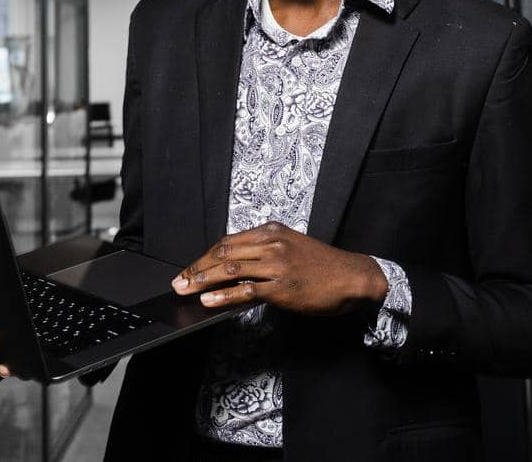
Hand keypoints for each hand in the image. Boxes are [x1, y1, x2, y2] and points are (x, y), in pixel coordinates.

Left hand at [171, 220, 387, 315]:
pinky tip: (209, 300)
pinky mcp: (282, 286)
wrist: (352, 277)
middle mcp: (271, 243)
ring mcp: (276, 264)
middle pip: (223, 253)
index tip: (190, 269)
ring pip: (230, 269)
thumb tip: (234, 266)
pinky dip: (223, 295)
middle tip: (179, 281)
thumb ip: (264, 252)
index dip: (205, 257)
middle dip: (197, 268)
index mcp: (271, 231)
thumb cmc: (322, 265)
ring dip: (202, 280)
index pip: (228, 242)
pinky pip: (246, 290)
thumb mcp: (291, 246)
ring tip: (186, 290)